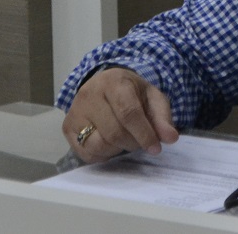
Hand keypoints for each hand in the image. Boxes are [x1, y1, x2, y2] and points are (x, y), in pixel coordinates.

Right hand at [61, 67, 179, 162]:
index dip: (144, 133)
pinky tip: (110, 143)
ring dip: (117, 149)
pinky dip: (103, 155)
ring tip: (124, 139)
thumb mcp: (152, 97)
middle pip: (114, 132)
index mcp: (114, 82)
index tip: (156, 148)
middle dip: (133, 142)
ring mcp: (75, 111)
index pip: (128, 112)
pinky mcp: (67, 127)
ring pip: (98, 145)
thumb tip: (170, 138)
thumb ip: (162, 117)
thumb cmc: (131, 92)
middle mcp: (89, 94)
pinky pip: (86, 153)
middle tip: (140, 140)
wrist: (105, 85)